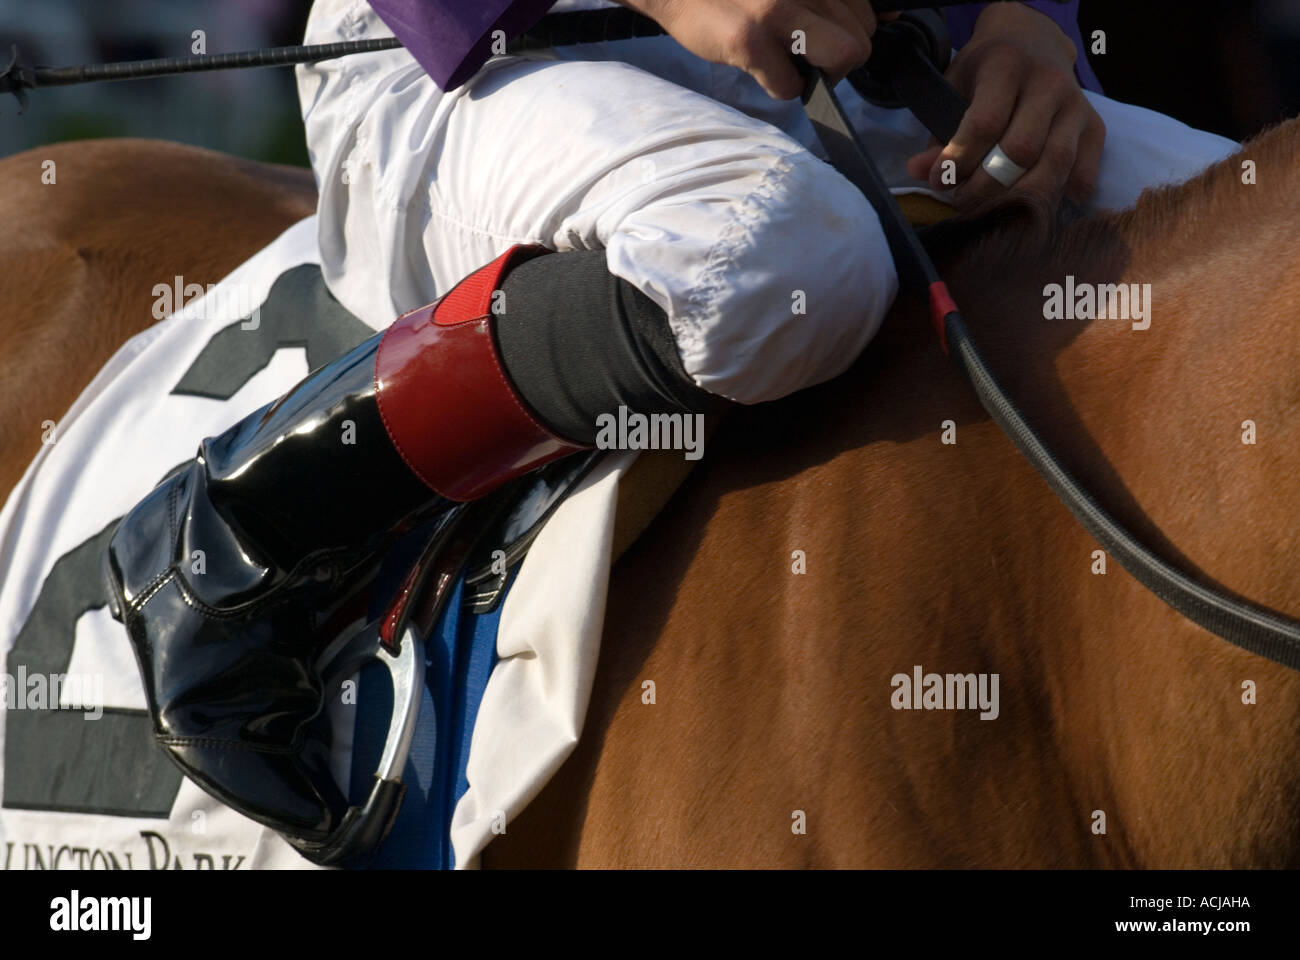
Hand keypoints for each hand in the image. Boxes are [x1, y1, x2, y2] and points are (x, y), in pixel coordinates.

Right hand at [616, 0, 890, 99]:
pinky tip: (758, 67)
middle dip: (836, 57)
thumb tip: (889, 17)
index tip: (822, 36)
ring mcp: (779, 8)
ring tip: (785, 59)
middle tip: (801, 52)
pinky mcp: (750, 38)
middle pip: (861, 40)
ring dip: (817, 73)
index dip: (849, 33)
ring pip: (842, 58)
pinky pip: (791, 86)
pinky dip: (778, 86)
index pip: (868, 14)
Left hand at [904, 2, 1105, 208]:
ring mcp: (1076, 106)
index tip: (938, 181)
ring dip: (1020, 198)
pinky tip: (1035, 206)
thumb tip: (921, 173)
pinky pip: (1084, 173)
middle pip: (1020, 151)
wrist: (1033, 43)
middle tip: (962, 200)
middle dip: (986, 186)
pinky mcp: (1094, 127)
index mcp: (1008, 67)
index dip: (959, 160)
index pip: (985, 123)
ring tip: (993, 210)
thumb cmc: (986, 72)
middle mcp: (1048, 83)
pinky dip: (1061, 197)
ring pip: (1055, 165)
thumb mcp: (955, 88)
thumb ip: (939, 133)